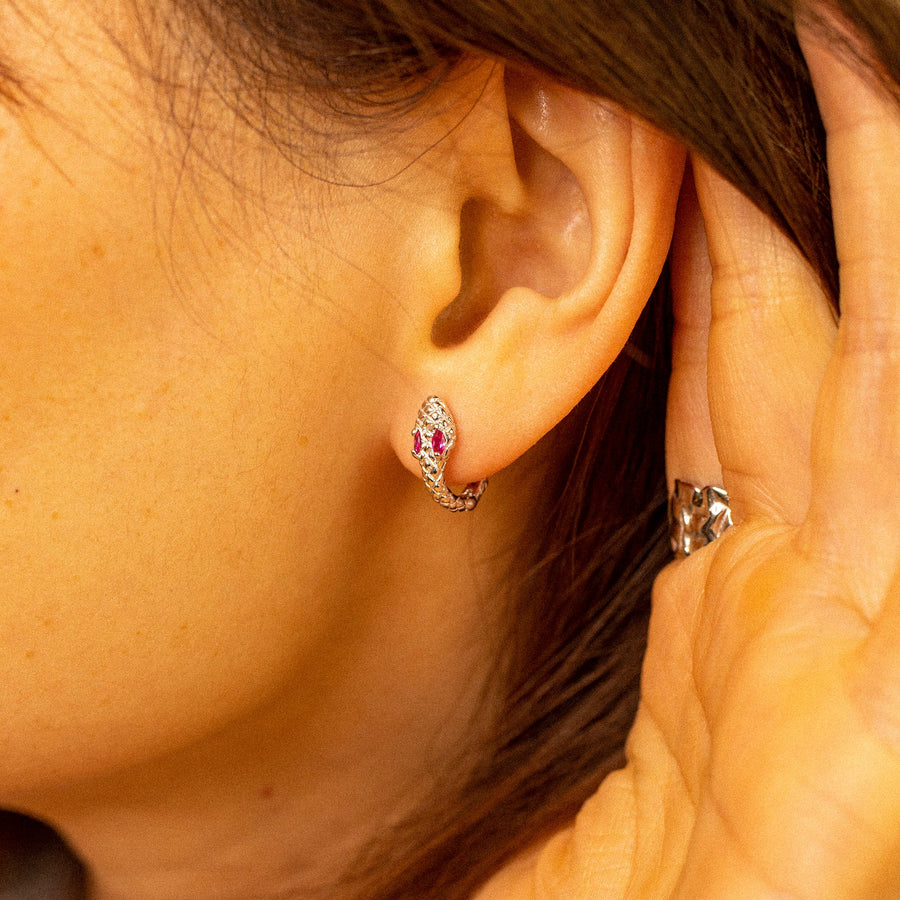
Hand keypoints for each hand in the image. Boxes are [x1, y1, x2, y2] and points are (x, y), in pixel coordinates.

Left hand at [474, 17, 899, 898]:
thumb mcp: (569, 753)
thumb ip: (565, 636)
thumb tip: (479, 500)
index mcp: (732, 609)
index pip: (734, 392)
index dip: (725, 268)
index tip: (687, 153)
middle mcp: (811, 595)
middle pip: (808, 345)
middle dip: (807, 193)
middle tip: (797, 44)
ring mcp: (865, 629)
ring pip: (872, 367)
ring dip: (868, 214)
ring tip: (849, 56)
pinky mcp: (894, 687)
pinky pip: (897, 446)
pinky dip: (897, 316)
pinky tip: (886, 185)